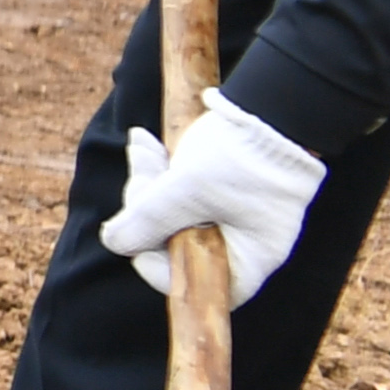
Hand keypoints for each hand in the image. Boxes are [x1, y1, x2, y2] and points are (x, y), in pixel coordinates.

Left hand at [105, 89, 327, 300]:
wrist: (275, 105)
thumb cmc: (242, 155)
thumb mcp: (187, 189)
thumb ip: (147, 220)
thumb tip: (114, 243)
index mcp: (248, 261)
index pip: (190, 283)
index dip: (151, 260)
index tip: (133, 230)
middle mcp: (243, 245)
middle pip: (173, 243)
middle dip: (145, 203)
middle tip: (142, 164)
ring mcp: (234, 217)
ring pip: (171, 212)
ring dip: (149, 179)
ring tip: (142, 144)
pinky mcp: (223, 191)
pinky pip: (181, 190)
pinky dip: (162, 170)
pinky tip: (145, 142)